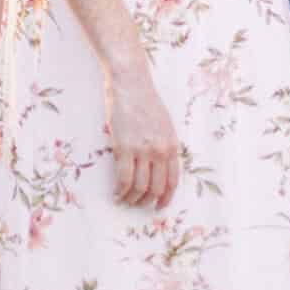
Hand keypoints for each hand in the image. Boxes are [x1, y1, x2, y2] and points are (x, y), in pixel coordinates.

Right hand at [105, 68, 180, 207]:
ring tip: (125, 200)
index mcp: (172, 145)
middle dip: (147, 201)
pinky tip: (116, 194)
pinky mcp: (124, 147)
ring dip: (132, 199)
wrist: (131, 83)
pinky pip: (123, 179)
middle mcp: (160, 151)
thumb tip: (158, 169)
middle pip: (156, 188)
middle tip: (138, 204)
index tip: (159, 206)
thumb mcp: (164, 126)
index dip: (166, 198)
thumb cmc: (146, 101)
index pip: (172, 182)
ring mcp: (142, 150)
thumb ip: (164, 147)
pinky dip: (120, 191)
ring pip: (139, 187)